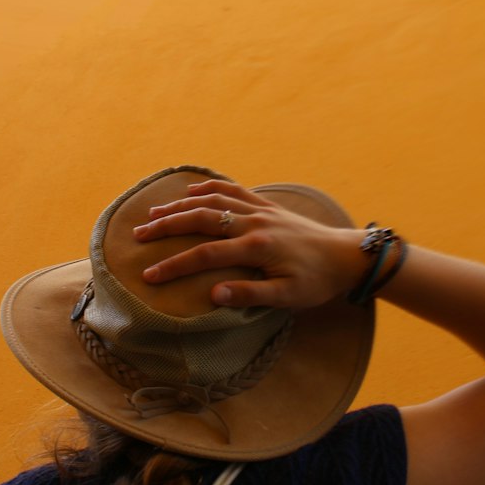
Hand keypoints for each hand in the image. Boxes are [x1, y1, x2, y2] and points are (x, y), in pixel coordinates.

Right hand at [132, 179, 366, 307]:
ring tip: (154, 213)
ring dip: (181, 205)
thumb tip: (215, 294)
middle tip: (138, 234)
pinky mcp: (267, 206)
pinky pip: (233, 190)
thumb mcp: (289, 297)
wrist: (345, 256)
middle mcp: (254, 223)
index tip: (149, 276)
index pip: (205, 255)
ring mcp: (260, 210)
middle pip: (201, 218)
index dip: (174, 265)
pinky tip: (191, 191)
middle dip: (166, 226)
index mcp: (256, 247)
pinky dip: (210, 188)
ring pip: (213, 200)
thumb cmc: (317, 281)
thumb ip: (251, 295)